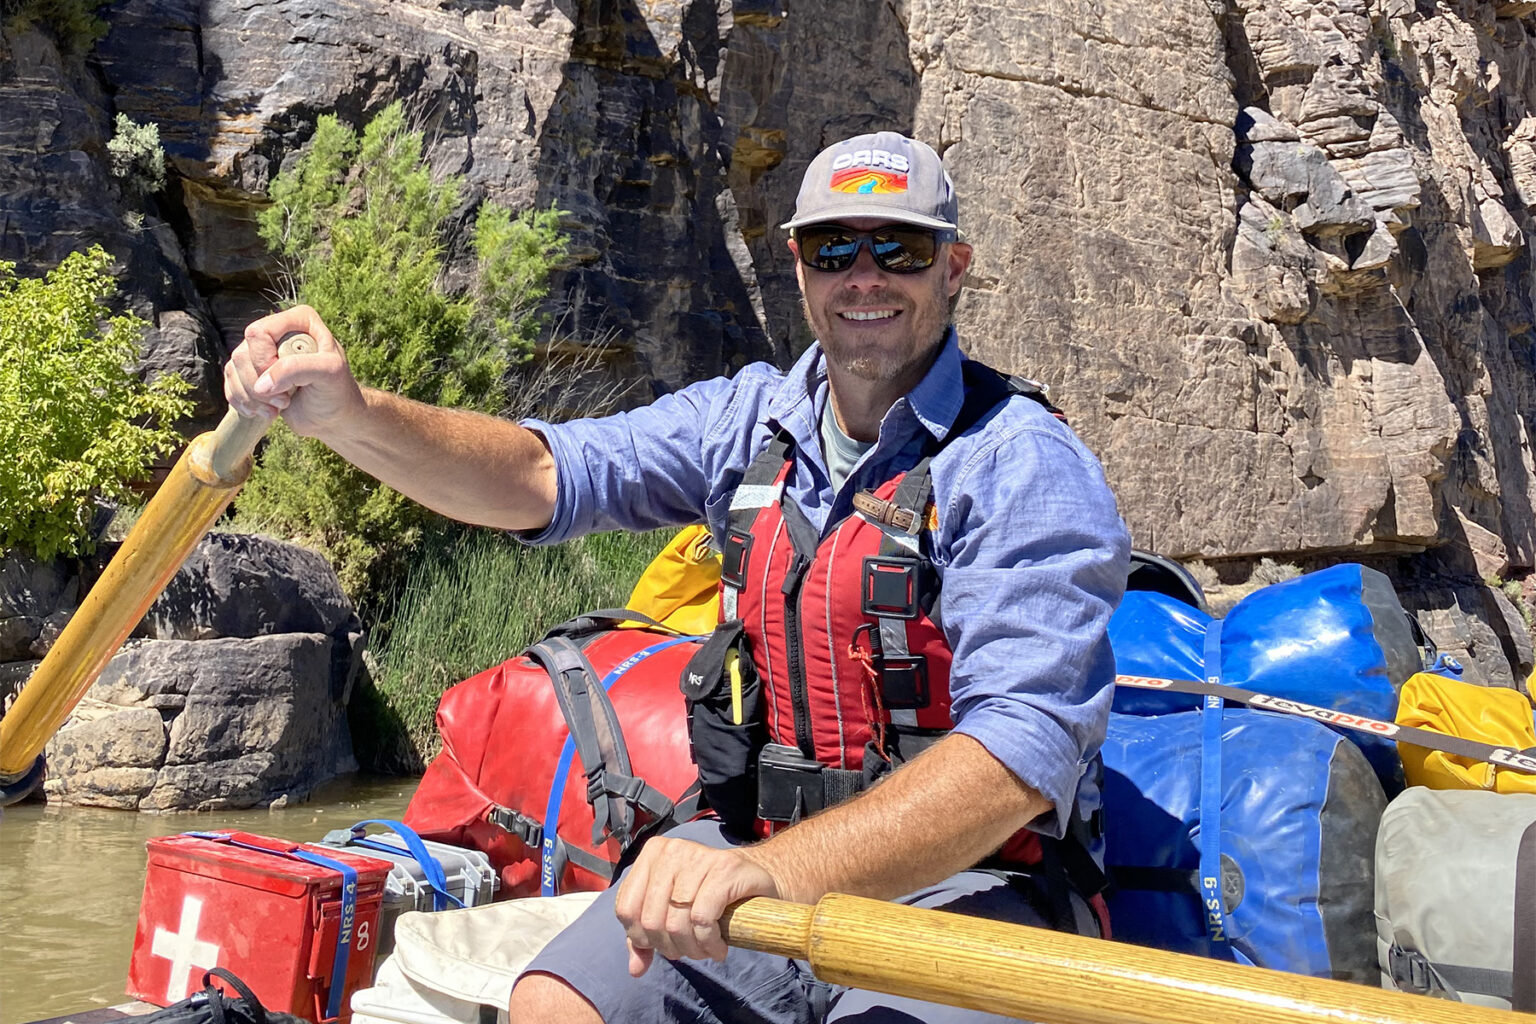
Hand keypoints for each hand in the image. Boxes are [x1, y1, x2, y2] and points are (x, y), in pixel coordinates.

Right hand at [224, 305, 364, 440]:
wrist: (334, 417)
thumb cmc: (337, 392)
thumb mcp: (328, 373)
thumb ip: (296, 369)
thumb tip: (261, 385)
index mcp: (298, 320)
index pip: (259, 333)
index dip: (264, 362)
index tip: (288, 385)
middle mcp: (277, 331)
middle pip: (242, 354)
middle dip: (260, 386)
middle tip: (285, 401)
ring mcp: (262, 352)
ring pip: (233, 370)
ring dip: (252, 398)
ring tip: (277, 409)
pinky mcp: (252, 373)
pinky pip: (230, 383)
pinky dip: (243, 403)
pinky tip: (263, 412)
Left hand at [612, 837, 780, 976]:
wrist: (756, 881)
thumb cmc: (709, 897)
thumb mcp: (671, 913)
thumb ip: (647, 937)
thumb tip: (635, 969)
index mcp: (652, 854)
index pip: (626, 908)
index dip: (641, 938)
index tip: (662, 945)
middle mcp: (672, 850)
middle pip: (651, 919)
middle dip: (670, 947)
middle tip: (689, 952)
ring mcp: (699, 856)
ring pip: (676, 922)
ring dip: (692, 949)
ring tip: (705, 951)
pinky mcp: (725, 869)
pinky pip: (703, 919)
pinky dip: (709, 943)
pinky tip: (718, 947)